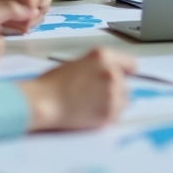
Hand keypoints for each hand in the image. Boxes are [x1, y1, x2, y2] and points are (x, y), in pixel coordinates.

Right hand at [18, 48, 136, 130]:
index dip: (126, 71)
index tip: (126, 76)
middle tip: (94, 95)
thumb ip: (97, 67)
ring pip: (123, 101)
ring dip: (112, 104)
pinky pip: (117, 115)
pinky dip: (107, 116)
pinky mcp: (109, 112)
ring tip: (90, 105)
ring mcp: (112, 93)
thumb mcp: (77, 64)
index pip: (130, 63)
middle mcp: (111, 73)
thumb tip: (108, 74)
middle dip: (114, 90)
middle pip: (125, 84)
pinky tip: (90, 113)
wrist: (43, 102)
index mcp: (103, 57)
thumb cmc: (52, 84)